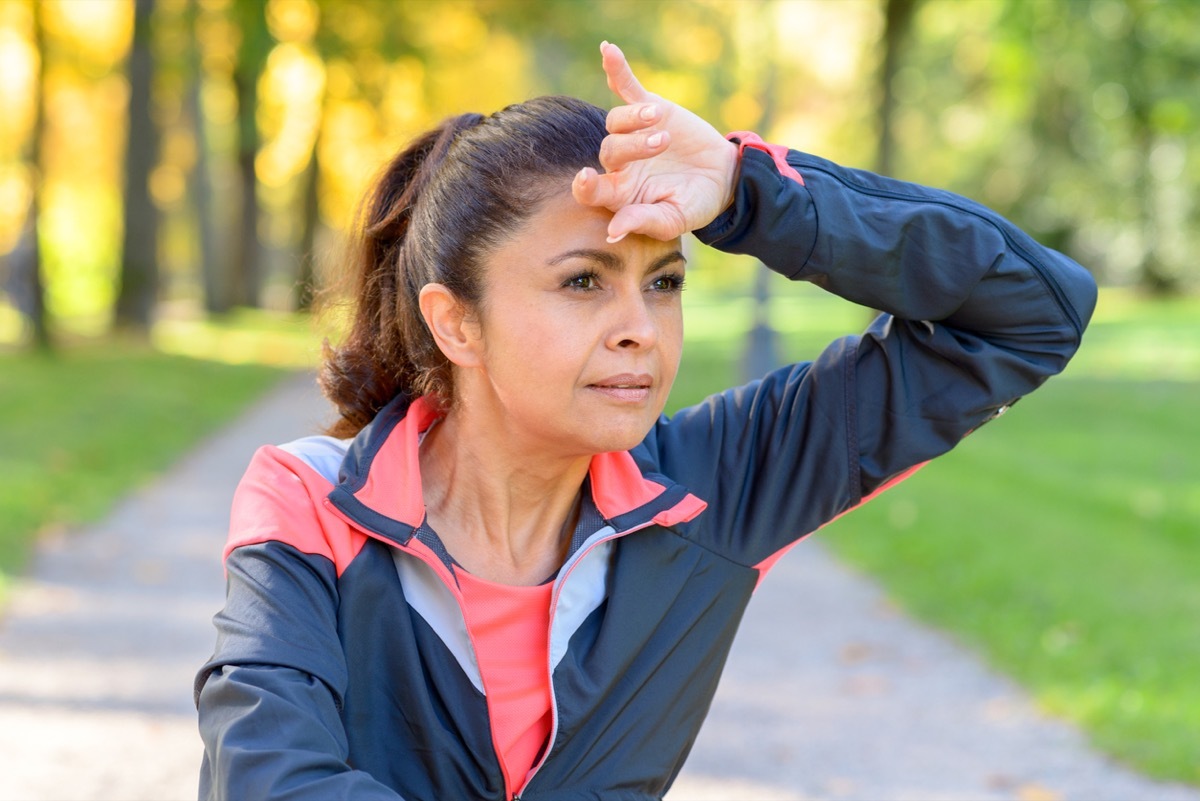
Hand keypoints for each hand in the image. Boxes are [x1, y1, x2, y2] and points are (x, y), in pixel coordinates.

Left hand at [572, 41, 739, 242]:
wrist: (723, 180)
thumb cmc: (694, 206)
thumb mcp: (674, 220)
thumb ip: (644, 222)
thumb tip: (613, 233)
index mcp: (621, 194)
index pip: (592, 191)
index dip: (584, 186)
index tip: (586, 177)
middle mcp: (620, 164)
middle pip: (609, 150)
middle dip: (633, 146)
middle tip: (662, 144)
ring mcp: (632, 134)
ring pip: (616, 122)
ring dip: (635, 118)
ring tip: (660, 122)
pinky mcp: (649, 109)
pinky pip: (626, 87)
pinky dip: (617, 69)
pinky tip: (608, 50)